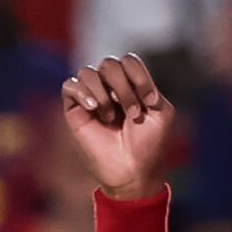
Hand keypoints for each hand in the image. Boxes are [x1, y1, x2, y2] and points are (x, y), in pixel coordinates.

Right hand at [57, 55, 185, 203]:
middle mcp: (109, 86)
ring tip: (110, 117)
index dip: (139, 76)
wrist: (132, 170)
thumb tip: (128, 77)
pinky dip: (82, 93)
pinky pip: (70, 85)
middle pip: (109, 64)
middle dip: (123, 88)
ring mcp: (91, 96)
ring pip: (89, 72)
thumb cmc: (149, 144)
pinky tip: (93, 108)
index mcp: (130, 83)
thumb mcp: (161, 113)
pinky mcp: (74, 109)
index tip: (149, 102)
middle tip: (132, 114)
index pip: (129, 61)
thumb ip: (150, 87)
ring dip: (104, 93)